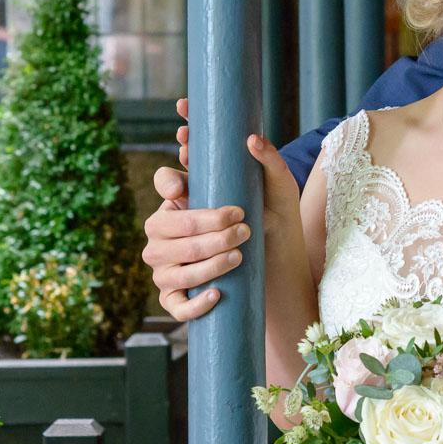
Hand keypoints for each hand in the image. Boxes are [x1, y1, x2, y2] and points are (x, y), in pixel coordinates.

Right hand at [142, 100, 296, 322]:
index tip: (187, 187)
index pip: (164, 182)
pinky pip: (176, 305)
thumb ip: (268, 160)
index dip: (171, 181)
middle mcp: (164, 232)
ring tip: (238, 256)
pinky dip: (195, 302)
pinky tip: (217, 293)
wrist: (278, 260)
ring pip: (172, 266)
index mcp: (181, 199)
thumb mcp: (276, 187)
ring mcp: (165, 266)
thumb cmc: (268, 215)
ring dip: (205, 262)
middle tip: (242, 226)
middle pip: (166, 227)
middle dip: (204, 227)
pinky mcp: (175, 297)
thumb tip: (252, 139)